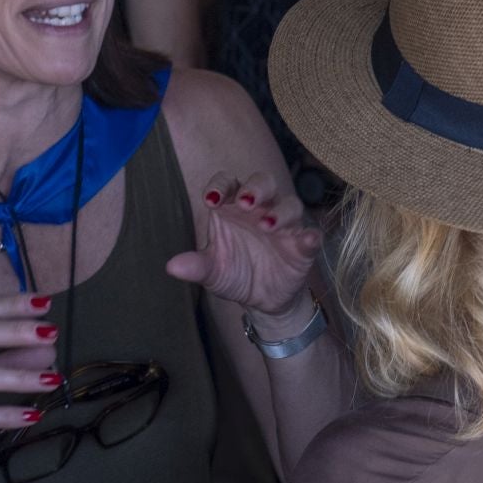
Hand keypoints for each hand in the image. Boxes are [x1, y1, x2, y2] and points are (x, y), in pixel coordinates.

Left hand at [166, 170, 322, 319]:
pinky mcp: (303, 245)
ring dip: (279, 211)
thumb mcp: (213, 272)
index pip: (228, 183)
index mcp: (234, 208)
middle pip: (263, 182)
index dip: (220, 186)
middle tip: (246, 202)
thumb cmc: (235, 273)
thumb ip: (196, 266)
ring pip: (289, 204)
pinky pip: (311, 235)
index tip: (210, 200)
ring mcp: (285, 226)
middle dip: (256, 188)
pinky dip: (310, 236)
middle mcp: (261, 209)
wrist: (263, 300)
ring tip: (267, 225)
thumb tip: (172, 266)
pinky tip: (307, 240)